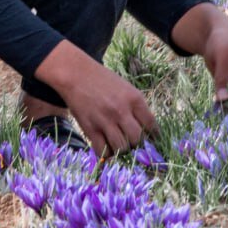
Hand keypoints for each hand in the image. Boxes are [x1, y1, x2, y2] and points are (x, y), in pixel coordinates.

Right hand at [36, 40, 156, 155]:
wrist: (74, 73)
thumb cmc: (102, 80)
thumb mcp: (125, 88)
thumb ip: (136, 107)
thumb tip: (146, 131)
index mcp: (134, 99)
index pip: (152, 126)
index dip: (153, 137)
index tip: (151, 141)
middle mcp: (121, 111)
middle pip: (138, 140)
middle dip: (136, 144)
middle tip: (131, 142)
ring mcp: (105, 120)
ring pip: (122, 148)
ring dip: (122, 150)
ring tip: (118, 144)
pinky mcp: (90, 128)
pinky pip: (103, 150)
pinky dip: (106, 153)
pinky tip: (106, 147)